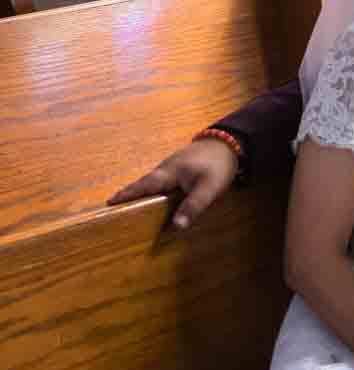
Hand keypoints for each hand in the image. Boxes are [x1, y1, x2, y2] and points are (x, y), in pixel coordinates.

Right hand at [107, 137, 238, 229]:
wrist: (229, 142)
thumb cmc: (218, 165)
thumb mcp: (209, 188)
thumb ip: (193, 206)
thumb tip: (176, 226)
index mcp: (169, 172)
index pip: (144, 185)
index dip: (127, 195)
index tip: (109, 203)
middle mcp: (166, 167)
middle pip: (143, 182)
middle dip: (128, 193)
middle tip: (111, 205)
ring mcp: (172, 165)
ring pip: (151, 180)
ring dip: (138, 190)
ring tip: (126, 204)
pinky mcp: (179, 166)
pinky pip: (159, 179)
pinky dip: (151, 187)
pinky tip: (152, 195)